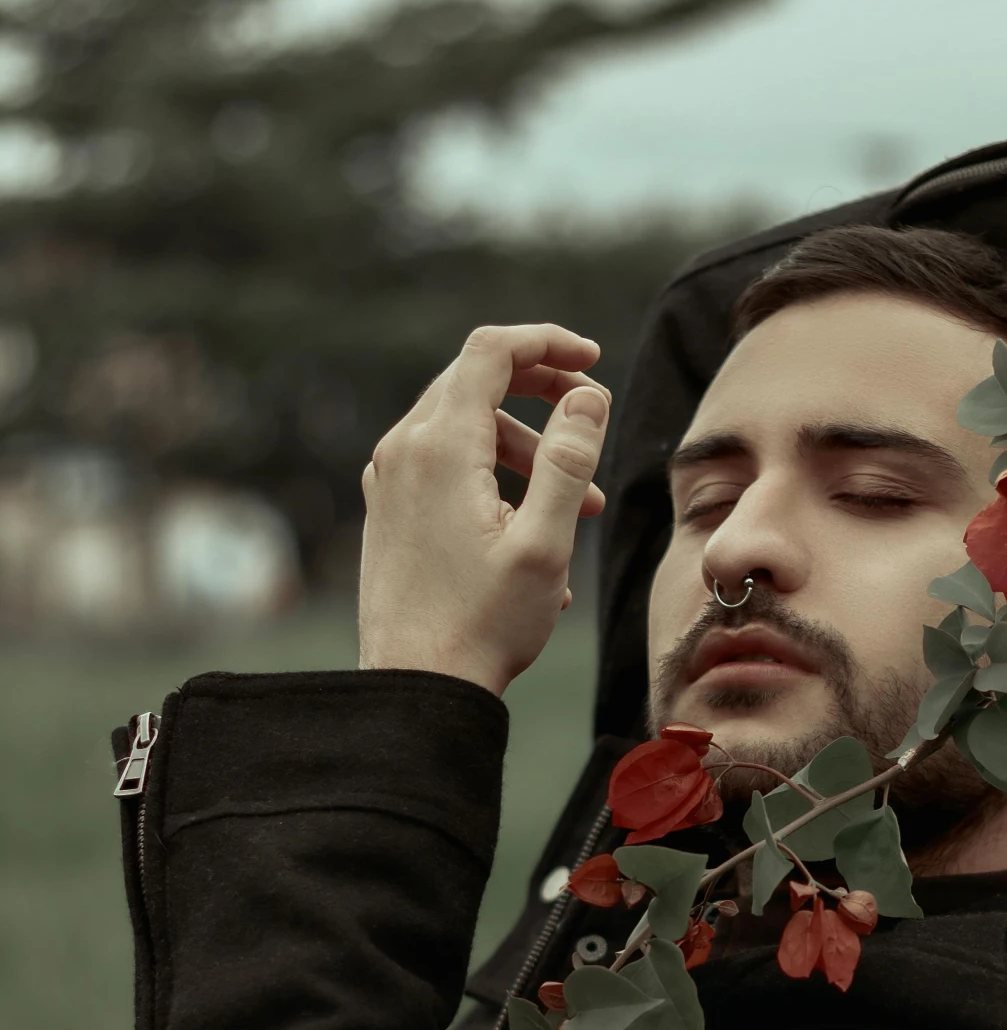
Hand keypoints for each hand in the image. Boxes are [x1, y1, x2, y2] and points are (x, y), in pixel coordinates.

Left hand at [359, 322, 608, 695]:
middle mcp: (404, 451)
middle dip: (542, 392)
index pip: (492, 352)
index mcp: (441, 447)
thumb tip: (588, 397)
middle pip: (475, 380)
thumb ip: (569, 459)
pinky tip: (531, 535)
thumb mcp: (545, 542)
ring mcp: (389, 480)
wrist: (415, 686)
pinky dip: (494, 477)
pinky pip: (446, 466)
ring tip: (580, 507)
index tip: (594, 361)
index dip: (548, 343)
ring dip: (527, 449)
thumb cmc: (483, 623)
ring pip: (464, 427)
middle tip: (591, 420)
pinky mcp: (389, 510)